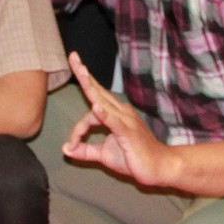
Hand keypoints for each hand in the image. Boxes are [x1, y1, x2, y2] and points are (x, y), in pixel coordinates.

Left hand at [62, 55, 174, 187]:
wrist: (158, 167)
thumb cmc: (133, 157)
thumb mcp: (104, 154)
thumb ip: (85, 150)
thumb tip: (65, 149)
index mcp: (115, 113)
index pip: (91, 109)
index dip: (78, 127)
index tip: (71, 146)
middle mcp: (120, 112)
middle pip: (98, 91)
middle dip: (84, 74)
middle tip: (73, 56)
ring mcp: (125, 120)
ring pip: (103, 101)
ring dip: (90, 87)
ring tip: (81, 72)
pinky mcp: (128, 133)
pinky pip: (114, 121)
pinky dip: (104, 114)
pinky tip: (96, 106)